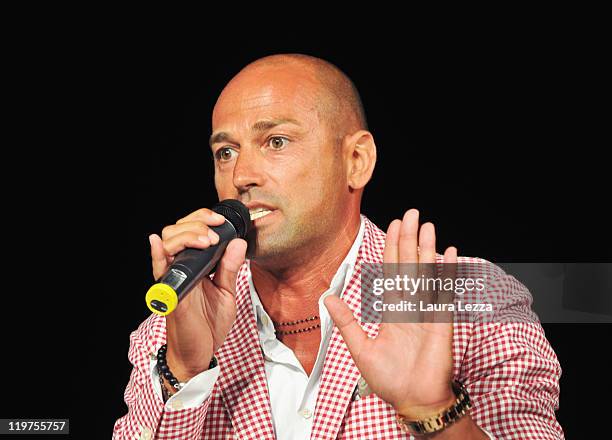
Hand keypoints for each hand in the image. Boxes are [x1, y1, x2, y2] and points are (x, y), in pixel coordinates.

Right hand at [149, 208, 246, 380]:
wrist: (199, 354)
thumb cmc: (209, 325)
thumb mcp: (226, 292)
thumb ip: (230, 267)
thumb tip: (238, 241)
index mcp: (195, 265)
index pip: (191, 230)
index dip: (203, 219)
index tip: (221, 222)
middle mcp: (181, 268)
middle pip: (176, 231)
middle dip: (197, 223)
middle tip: (215, 233)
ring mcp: (173, 280)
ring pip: (167, 244)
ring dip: (187, 236)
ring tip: (207, 242)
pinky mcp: (170, 295)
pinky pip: (159, 272)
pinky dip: (157, 255)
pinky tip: (157, 242)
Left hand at [325, 209, 457, 418]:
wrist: (412, 400)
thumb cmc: (389, 379)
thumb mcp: (360, 348)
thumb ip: (346, 322)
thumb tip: (326, 298)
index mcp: (392, 311)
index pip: (391, 271)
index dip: (391, 249)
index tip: (393, 226)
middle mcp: (410, 306)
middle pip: (409, 265)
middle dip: (409, 239)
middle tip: (411, 214)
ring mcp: (427, 311)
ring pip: (427, 273)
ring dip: (427, 249)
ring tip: (427, 226)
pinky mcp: (441, 321)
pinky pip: (445, 292)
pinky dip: (448, 272)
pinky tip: (451, 253)